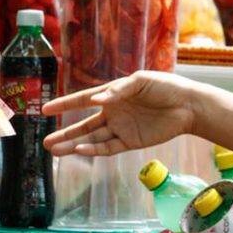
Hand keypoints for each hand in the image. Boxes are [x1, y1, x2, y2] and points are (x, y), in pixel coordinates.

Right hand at [42, 71, 194, 156]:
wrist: (188, 106)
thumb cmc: (165, 87)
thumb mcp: (141, 81)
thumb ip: (118, 91)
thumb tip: (96, 100)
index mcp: (112, 94)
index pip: (82, 100)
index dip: (64, 105)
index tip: (45, 109)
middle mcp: (113, 112)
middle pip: (83, 125)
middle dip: (65, 133)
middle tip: (45, 142)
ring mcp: (120, 128)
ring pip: (92, 139)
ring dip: (74, 145)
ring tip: (55, 150)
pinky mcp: (131, 142)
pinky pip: (108, 147)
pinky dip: (94, 149)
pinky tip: (80, 150)